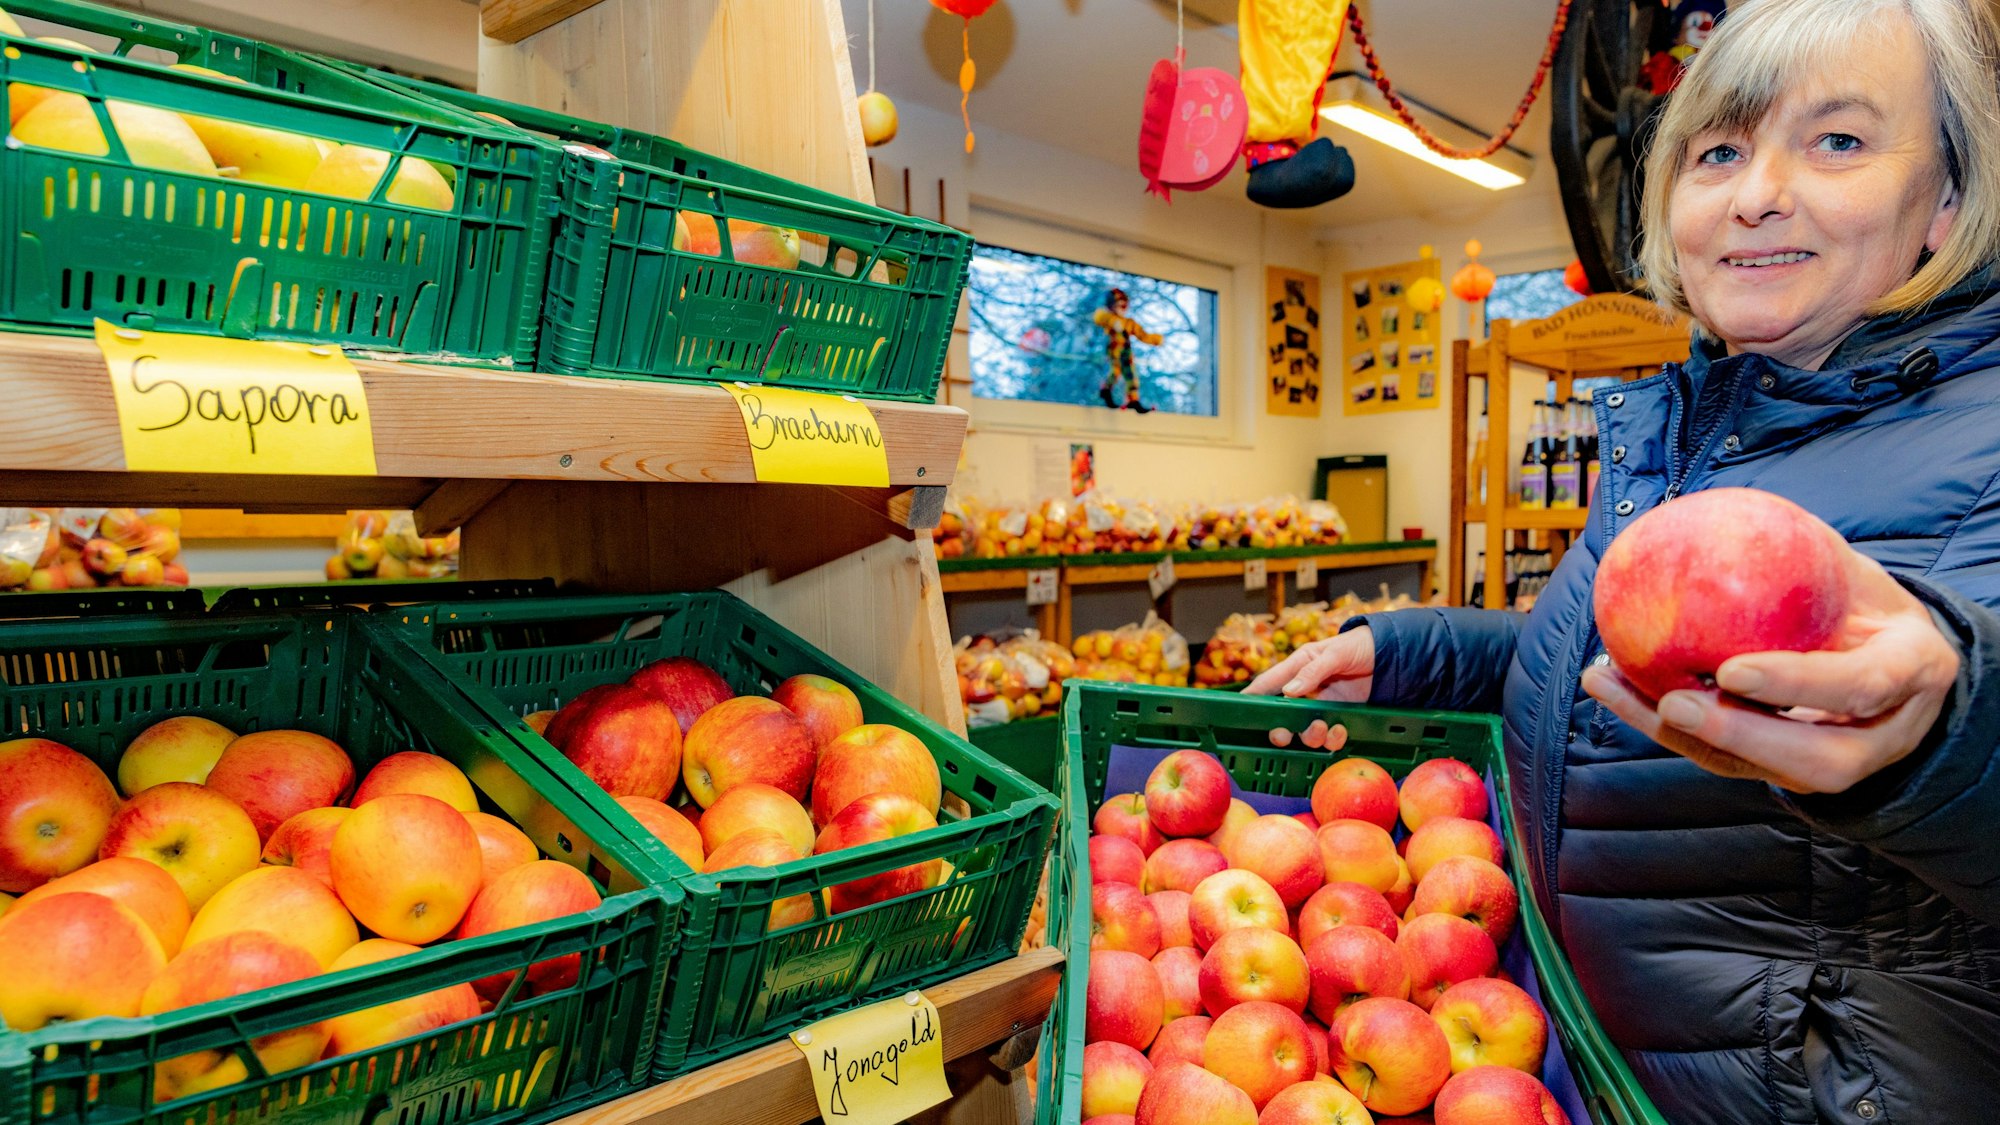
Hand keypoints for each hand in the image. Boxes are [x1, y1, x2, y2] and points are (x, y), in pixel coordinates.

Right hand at [1249, 628, 1370, 749]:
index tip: (1237, 711)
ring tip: (1322, 727)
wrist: (1392, 655)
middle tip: (1283, 735)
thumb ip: (1312, 672)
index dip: (1252, 697)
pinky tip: (1339, 731)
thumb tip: (1288, 692)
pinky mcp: (1340, 716)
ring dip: (1310, 735)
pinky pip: (1330, 736)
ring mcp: (1323, 705)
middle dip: (1279, 730)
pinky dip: (1332, 739)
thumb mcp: (1335, 653)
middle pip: (1282, 716)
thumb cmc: (1359, 645)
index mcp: (1297, 668)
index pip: (1268, 684)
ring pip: (1305, 731)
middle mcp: (1306, 690)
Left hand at [1583, 541, 1959, 793]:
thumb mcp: (1859, 570)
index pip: (1860, 685)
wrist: (1903, 663)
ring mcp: (1841, 761)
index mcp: (1913, 671)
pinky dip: (1665, 725)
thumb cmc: (1870, 603)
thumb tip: (1724, 509)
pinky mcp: (1789, 770)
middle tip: (1671, 702)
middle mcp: (1883, 732)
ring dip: (1679, 734)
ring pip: (1762, 771)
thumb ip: (1810, 550)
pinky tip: (1613, 686)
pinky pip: (1727, 757)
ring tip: (1613, 688)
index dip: (1798, 683)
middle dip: (1738, 735)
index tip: (1732, 669)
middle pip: (1818, 761)